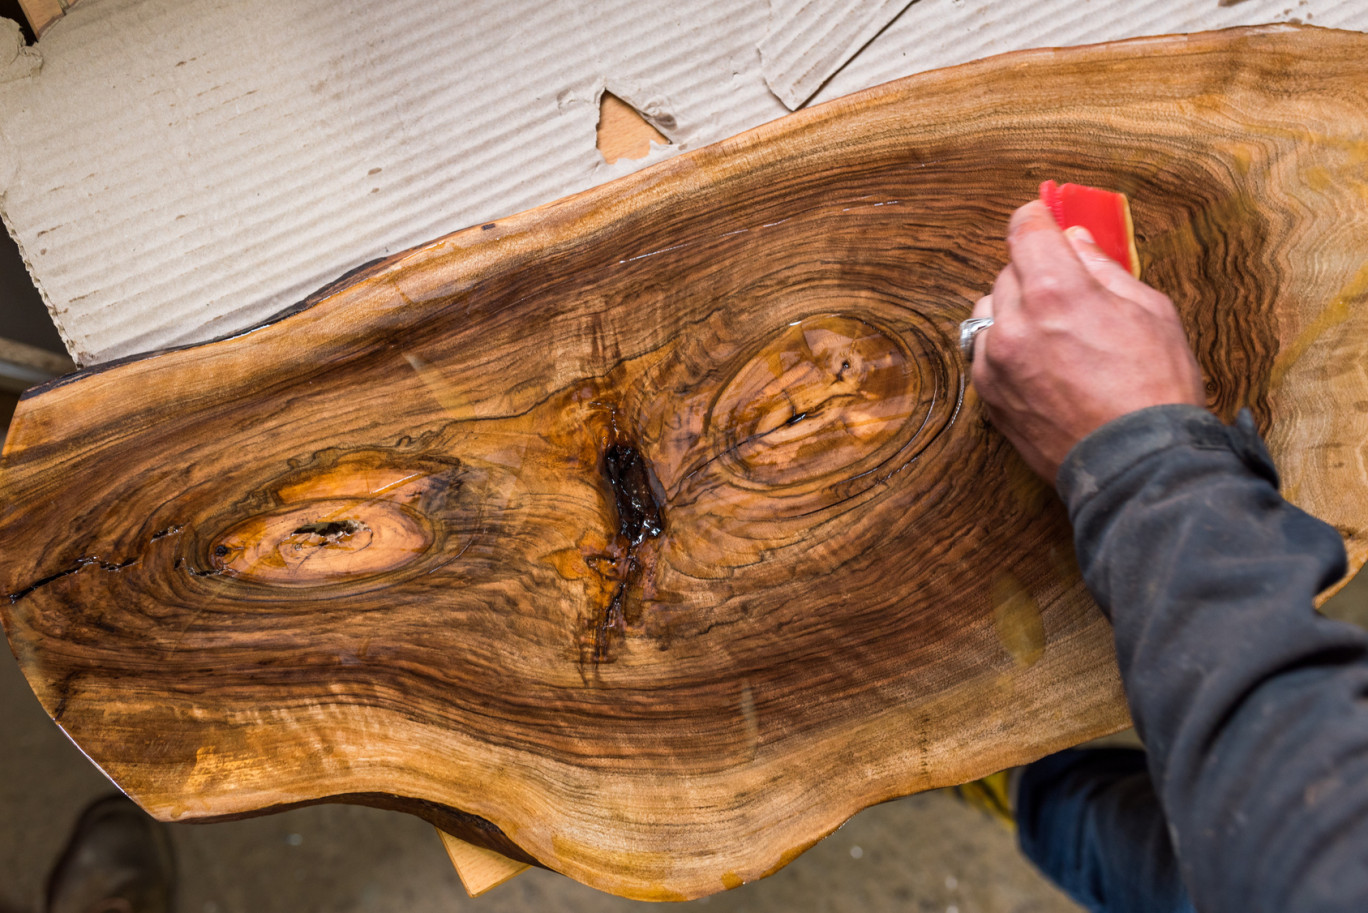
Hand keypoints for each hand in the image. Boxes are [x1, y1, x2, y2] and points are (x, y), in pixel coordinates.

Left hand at [970, 201, 1205, 483]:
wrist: (1136, 464)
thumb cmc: (1155, 390)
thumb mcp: (1150, 311)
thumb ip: (1104, 269)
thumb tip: (1075, 240)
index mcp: (1057, 291)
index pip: (1024, 230)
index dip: (1035, 219)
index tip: (1043, 219)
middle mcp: (1015, 323)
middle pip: (1008, 270)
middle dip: (1035, 272)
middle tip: (1069, 291)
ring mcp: (995, 361)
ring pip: (988, 310)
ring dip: (1013, 310)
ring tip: (1053, 332)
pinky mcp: (988, 394)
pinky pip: (983, 350)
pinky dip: (1004, 347)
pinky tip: (1039, 363)